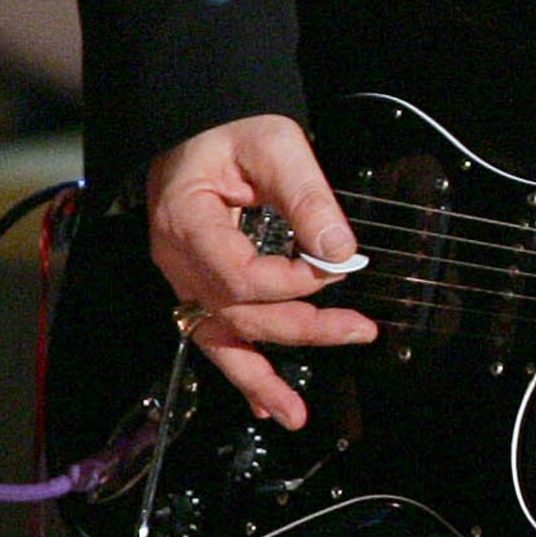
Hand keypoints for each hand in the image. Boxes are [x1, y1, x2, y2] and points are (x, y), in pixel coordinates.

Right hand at [143, 115, 375, 431]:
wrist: (193, 122)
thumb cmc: (229, 127)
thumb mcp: (275, 145)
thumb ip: (307, 197)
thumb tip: (341, 250)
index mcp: (186, 223)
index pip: (240, 277)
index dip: (293, 283)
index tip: (339, 266)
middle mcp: (176, 260)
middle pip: (237, 314)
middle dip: (301, 328)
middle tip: (359, 331)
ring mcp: (182, 277)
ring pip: (219, 339)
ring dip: (259, 379)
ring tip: (294, 414)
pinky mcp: (196, 284)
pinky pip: (215, 334)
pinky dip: (241, 368)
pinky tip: (265, 402)